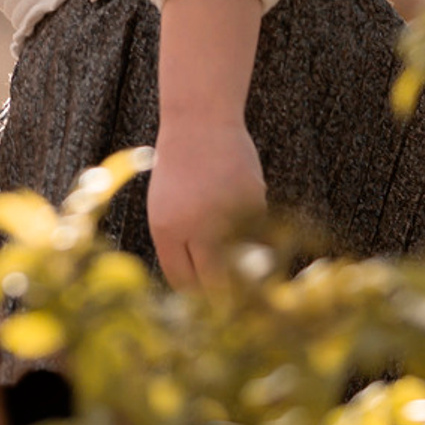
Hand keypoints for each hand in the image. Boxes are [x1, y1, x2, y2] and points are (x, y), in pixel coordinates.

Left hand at [145, 117, 264, 285]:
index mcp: (166, 229)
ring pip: (244, 262)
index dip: (196, 296)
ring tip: (240, 250)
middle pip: (215, 284)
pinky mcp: (252, 203)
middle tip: (232, 301)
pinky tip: (239, 204)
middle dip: (224, 296)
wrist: (199, 122)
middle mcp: (197, 227)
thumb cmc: (178, 167)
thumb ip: (180, 246)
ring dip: (246, 264)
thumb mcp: (165, 208)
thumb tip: (201, 289)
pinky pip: (258, 232)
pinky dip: (255, 229)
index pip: (183, 282)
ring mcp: (227, 215)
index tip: (207, 303)